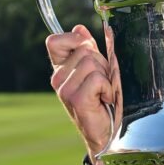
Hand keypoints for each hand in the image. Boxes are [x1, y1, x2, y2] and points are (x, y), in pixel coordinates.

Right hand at [46, 24, 116, 162]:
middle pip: (86, 50)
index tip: (89, 51)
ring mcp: (64, 89)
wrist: (108, 136)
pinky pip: (98, 78)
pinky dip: (109, 89)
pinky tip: (105, 101)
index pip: (55, 41)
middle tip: (104, 85)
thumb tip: (80, 28)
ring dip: (107, 78)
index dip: (74, 39)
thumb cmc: (106, 104)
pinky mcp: (75, 98)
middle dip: (103, 64)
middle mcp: (58, 78)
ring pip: (93, 63)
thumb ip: (89, 51)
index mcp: (60, 70)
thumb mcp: (99, 73)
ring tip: (105, 93)